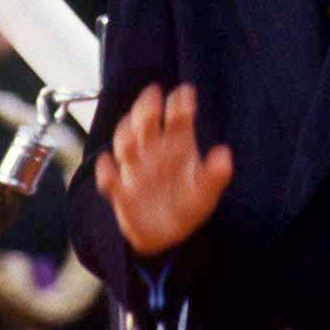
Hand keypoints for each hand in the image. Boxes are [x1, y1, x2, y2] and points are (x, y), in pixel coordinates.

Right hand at [92, 83, 232, 257]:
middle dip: (147, 108)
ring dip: (125, 136)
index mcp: (178, 144)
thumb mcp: (206, 192)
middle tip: (152, 95)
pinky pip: (110, 179)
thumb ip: (215, 175)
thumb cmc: (188, 205)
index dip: (180, 104)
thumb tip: (224, 154)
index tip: (185, 93)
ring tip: (132, 135)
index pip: (178, 118)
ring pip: (124, 144)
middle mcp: (154, 150)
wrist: (166, 236)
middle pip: (146, 123)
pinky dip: (106, 172)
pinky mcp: (121, 191)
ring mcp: (136, 169)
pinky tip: (108, 165)